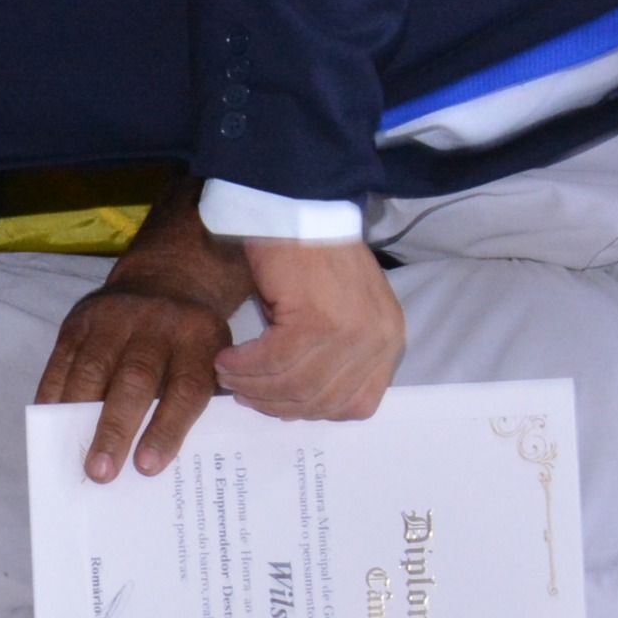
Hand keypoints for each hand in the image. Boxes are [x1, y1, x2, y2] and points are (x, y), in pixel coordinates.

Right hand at [37, 178, 254, 481]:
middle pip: (135, 379)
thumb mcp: (215, 362)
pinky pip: (62, 361)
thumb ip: (202, 404)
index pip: (185, 388)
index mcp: (199, 340)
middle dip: (116, 429)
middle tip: (102, 473)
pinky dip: (54, 396)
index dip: (166, 429)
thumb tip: (161, 464)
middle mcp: (157, 325)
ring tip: (77, 459)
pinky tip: (51, 427)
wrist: (168, 278)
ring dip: (79, 418)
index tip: (147, 467)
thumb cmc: (191, 342)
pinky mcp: (81, 319)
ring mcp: (114, 318)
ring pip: (93, 370)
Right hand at [223, 236, 403, 422]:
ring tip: (228, 373)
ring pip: (295, 385)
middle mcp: (380, 341)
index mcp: (390, 342)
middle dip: (276, 402)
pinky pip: (274, 361)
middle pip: (322, 401)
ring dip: (254, 384)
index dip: (312, 411)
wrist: (302, 207)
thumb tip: (297, 400)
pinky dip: (245, 365)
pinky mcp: (319, 320)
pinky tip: (227, 358)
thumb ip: (334, 356)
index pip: (357, 404)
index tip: (278, 403)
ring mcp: (352, 332)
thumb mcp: (341, 312)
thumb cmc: (315, 255)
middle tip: (242, 391)